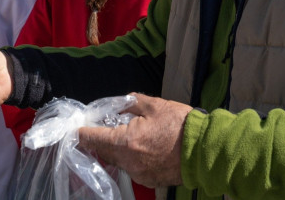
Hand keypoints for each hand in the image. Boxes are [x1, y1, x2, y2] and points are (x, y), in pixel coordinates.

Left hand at [78, 93, 192, 187]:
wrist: (206, 149)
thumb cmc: (181, 125)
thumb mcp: (154, 105)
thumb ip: (130, 103)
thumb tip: (118, 105)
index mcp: (126, 142)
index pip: (92, 138)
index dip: (83, 132)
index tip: (78, 127)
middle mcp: (129, 162)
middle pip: (104, 151)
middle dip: (101, 139)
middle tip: (105, 126)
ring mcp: (139, 174)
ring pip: (118, 161)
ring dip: (117, 149)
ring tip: (128, 135)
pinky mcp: (150, 180)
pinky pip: (132, 168)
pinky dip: (132, 158)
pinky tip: (143, 148)